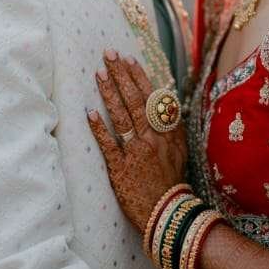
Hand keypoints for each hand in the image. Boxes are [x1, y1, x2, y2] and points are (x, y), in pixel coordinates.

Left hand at [87, 53, 187, 233]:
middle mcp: (153, 138)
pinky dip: (99, 127)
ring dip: (110, 93)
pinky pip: (109, 144)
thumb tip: (167, 104)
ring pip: (122, 116)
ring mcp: (137, 152)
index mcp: (168, 132)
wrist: (168, 213)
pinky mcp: (121, 168)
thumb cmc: (171, 182)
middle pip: (136, 100)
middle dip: (121, 75)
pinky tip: (89, 112)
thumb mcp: (179, 151)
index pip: (152, 97)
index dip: (139, 77)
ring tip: (99, 74)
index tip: (129, 60)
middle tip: (109, 55)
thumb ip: (172, 127)